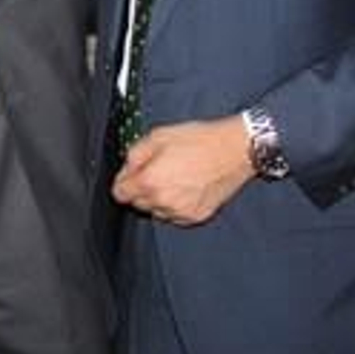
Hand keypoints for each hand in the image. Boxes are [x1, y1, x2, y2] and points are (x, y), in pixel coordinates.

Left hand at [112, 117, 252, 226]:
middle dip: (141, 188)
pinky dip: (175, 204)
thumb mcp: (157, 136)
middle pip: (137, 203)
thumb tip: (126, 168)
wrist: (235, 151)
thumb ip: (134, 155)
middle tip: (156, 169)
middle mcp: (163, 202)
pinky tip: (186, 186)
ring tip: (174, 176)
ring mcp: (181, 212)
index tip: (130, 174)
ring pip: (156, 210)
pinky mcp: (196, 217)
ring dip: (158, 198)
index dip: (123, 180)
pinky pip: (174, 215)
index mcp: (150, 181)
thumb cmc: (200, 141)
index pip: (119, 194)